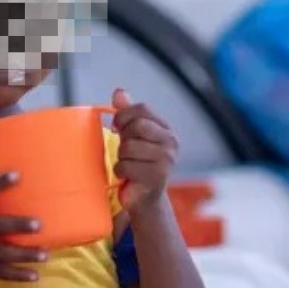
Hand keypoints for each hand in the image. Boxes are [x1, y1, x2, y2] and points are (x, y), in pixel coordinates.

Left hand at [111, 89, 178, 212]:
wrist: (144, 196)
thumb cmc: (137, 162)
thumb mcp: (131, 135)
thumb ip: (127, 113)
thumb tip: (119, 91)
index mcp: (165, 129)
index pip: (141, 109)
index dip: (123, 116)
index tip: (117, 128)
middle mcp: (171, 142)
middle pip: (136, 126)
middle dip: (123, 138)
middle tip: (124, 151)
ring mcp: (166, 160)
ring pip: (128, 147)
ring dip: (120, 157)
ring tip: (127, 164)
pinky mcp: (157, 177)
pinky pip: (126, 165)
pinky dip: (120, 171)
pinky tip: (127, 176)